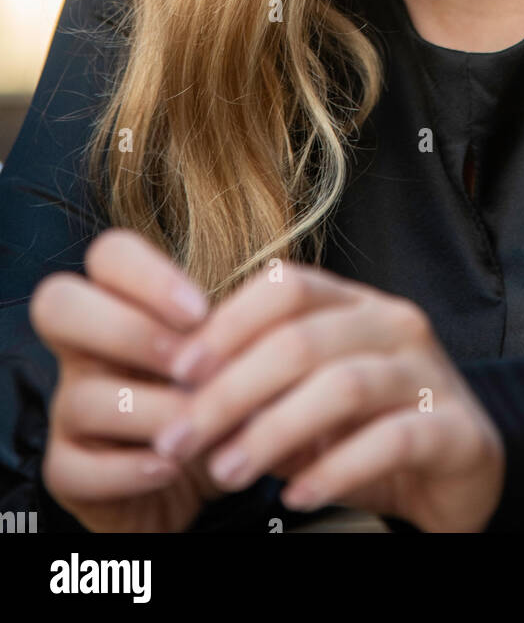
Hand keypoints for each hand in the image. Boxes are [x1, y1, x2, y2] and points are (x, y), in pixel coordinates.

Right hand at [29, 229, 232, 532]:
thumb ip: (235, 332)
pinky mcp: (67, 469)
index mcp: (123, 303)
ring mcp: (69, 407)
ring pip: (82, 397)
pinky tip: (171, 468)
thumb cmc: (217, 394)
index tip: (201, 311)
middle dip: (128, 330)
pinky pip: (74, 467)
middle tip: (188, 366)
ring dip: (150, 413)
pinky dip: (127, 471)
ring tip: (198, 430)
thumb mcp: (229, 353)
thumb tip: (265, 321)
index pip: (110, 254)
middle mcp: (85, 347)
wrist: (200, 472)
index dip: (149, 275)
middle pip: (57, 302)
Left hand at [150, 261, 505, 532]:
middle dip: (230, 391)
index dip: (227, 323)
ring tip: (228, 471)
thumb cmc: (371, 427)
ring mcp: (430, 373)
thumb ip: (261, 386)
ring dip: (273, 431)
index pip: (287, 286)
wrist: (460, 470)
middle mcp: (396, 324)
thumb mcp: (310, 397)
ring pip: (342, 386)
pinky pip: (390, 441)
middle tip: (182, 438)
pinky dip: (335, 469)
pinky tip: (295, 496)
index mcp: (357, 303)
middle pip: (302, 338)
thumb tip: (183, 394)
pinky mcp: (456, 429)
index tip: (176, 371)